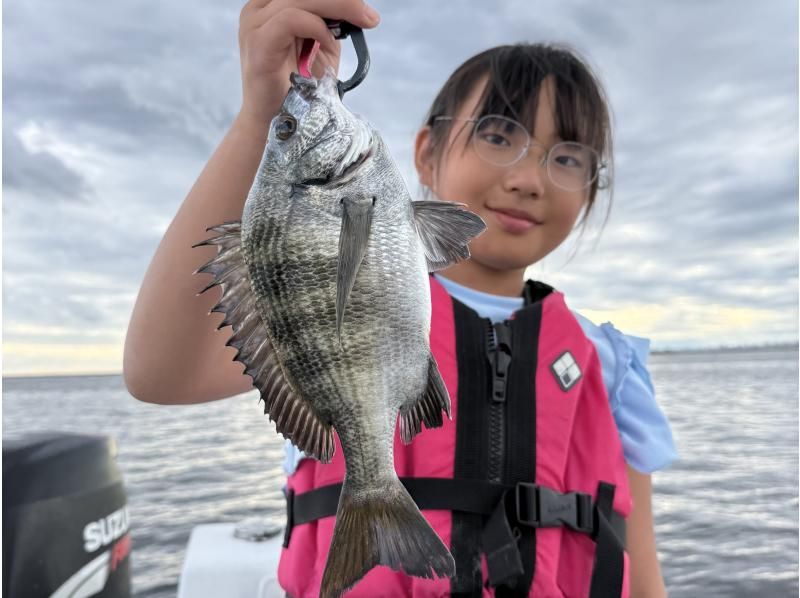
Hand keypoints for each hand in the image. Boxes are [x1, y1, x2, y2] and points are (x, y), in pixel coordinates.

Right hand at [237, 0, 380, 126]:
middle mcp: (258, 10)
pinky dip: (316, 27)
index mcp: (270, 6)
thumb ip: (330, 21)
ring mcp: (254, 25)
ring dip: (338, 6)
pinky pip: (290, 19)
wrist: (279, 124)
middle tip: (370, 16)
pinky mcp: (258, 43)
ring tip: (363, 22)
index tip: (363, 8)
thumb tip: (357, 6)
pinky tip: (329, 41)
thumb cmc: (299, 88)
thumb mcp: (320, 46)